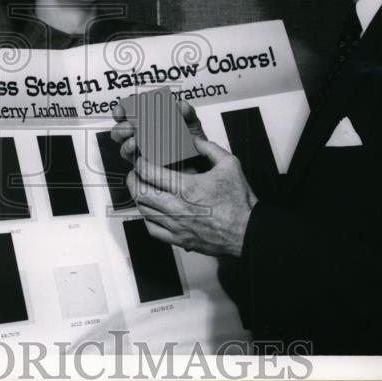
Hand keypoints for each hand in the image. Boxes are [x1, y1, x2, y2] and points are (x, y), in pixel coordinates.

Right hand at [111, 99, 204, 164]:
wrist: (202, 165)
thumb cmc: (194, 144)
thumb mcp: (192, 124)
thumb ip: (187, 113)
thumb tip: (180, 106)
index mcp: (148, 123)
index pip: (128, 116)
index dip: (120, 112)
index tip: (121, 111)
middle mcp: (142, 138)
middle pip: (121, 133)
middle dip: (121, 129)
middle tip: (129, 127)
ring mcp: (143, 155)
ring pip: (125, 150)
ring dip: (127, 145)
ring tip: (135, 142)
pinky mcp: (148, 170)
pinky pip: (137, 167)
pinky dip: (138, 161)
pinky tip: (143, 157)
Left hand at [128, 136, 257, 257]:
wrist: (248, 231)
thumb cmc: (240, 202)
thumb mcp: (229, 164)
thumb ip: (209, 148)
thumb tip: (195, 141)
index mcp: (186, 187)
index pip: (149, 173)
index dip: (139, 163)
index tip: (140, 160)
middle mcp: (177, 207)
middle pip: (140, 193)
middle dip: (133, 180)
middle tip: (134, 173)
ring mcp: (176, 226)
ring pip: (144, 212)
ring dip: (138, 199)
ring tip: (140, 190)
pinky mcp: (180, 240)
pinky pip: (153, 231)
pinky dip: (147, 219)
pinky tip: (150, 212)